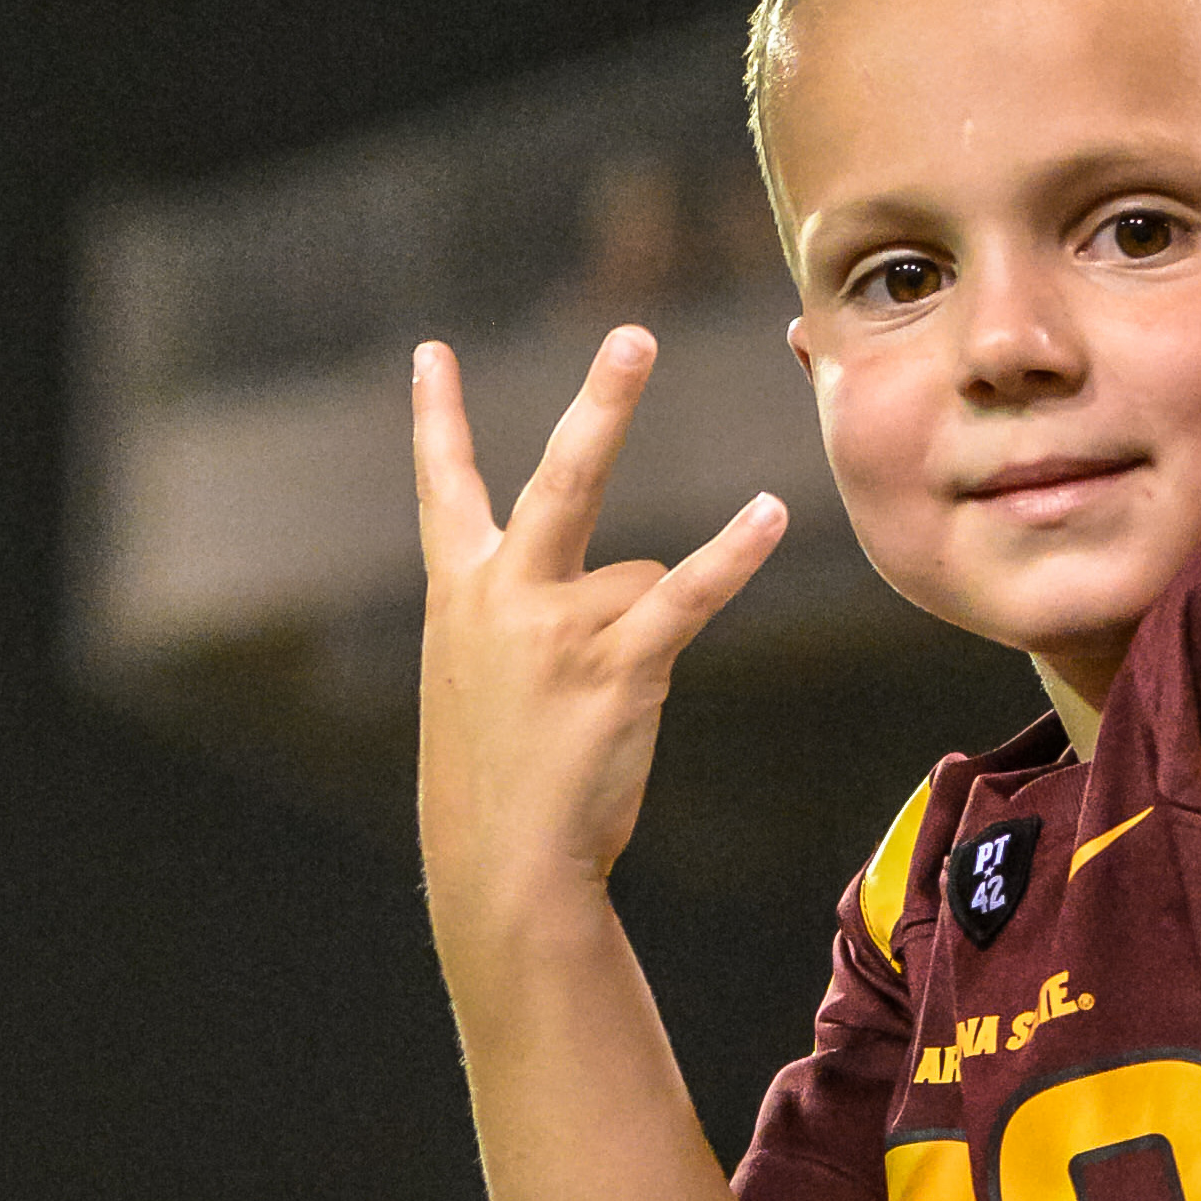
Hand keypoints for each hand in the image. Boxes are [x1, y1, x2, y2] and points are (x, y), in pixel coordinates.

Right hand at [413, 330, 783, 951]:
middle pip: (563, 476)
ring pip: (631, 577)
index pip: (445, 490)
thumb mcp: (481, 685)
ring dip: (633, 634)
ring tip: (595, 706)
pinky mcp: (616, 667)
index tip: (433, 352)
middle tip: (636, 337)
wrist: (501, 863)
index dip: (440, 420)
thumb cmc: (501, 779)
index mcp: (459, 595)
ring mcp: (559, 628)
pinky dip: (731, 554)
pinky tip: (767, 514)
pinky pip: (687, 596)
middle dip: (603, 404)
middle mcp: (503, 596)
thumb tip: (634, 580)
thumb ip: (529, 617)